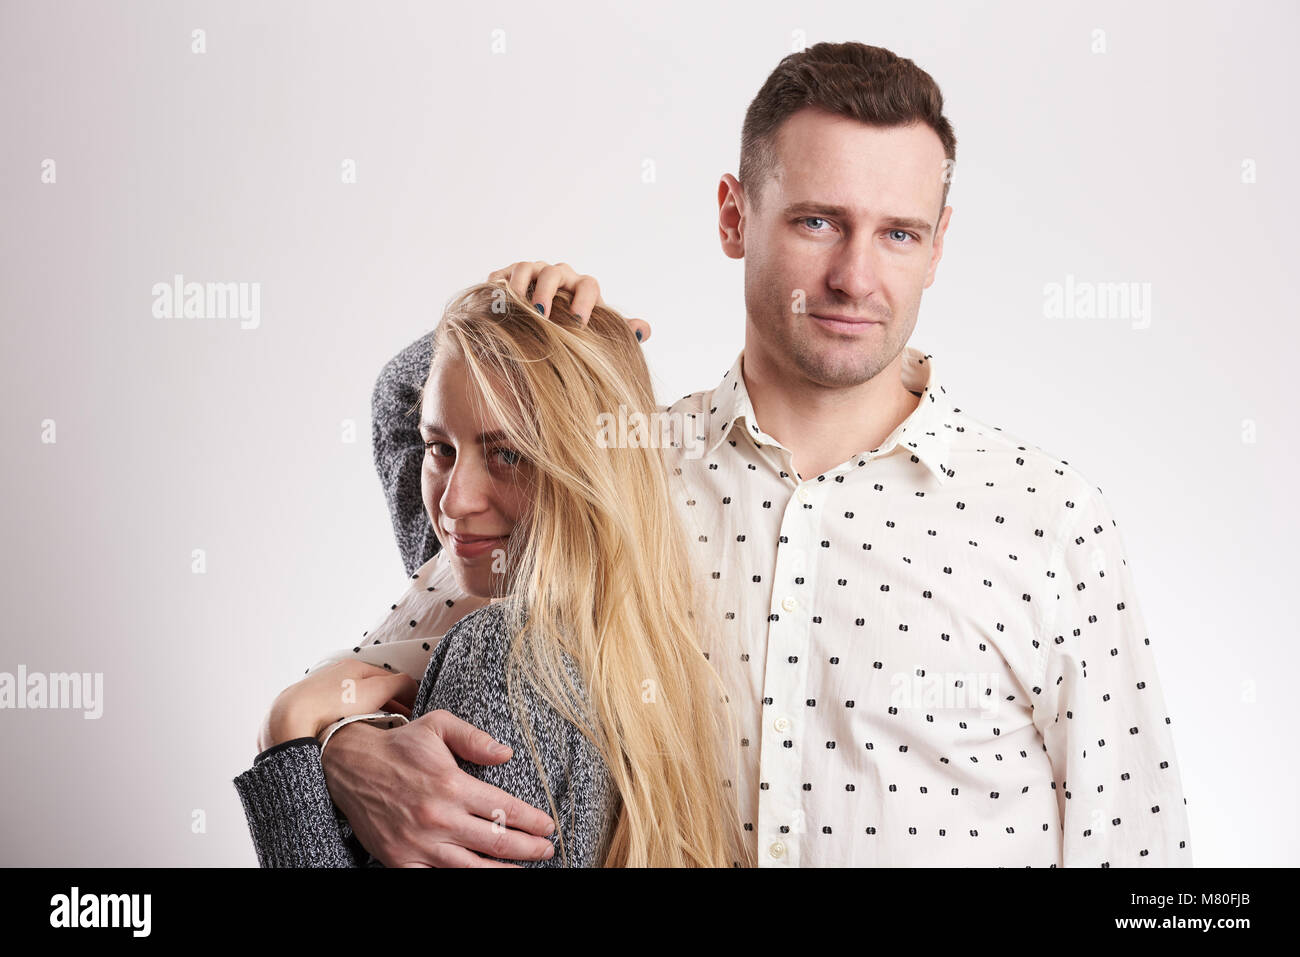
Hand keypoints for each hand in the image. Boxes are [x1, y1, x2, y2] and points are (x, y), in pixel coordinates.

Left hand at [257, 661, 418, 752]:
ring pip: (355, 703)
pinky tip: (354, 734)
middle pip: (372, 690)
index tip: (414, 712)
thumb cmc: (334, 703)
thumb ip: (400, 684)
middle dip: (389, 705)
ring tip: (380, 732)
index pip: (389, 678)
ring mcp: (323, 693)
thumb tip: (412, 686)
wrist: (291, 720)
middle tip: (401, 724)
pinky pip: (339, 715)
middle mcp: (337, 675)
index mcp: (354, 666)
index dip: (405, 695)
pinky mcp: (311, 711)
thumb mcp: (376, 690)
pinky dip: (352, 722)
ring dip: (371, 714)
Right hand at [320, 711, 557, 867]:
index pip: (503, 809)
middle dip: (527, 848)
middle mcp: (438, 817)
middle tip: (546, 849)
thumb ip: (474, 738)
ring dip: (503, 871)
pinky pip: (436, 878)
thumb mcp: (438, 725)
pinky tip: (481, 876)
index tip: (548, 826)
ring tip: (524, 869)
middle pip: (494, 842)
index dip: (531, 821)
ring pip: (471, 868)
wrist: (349, 766)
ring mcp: (419, 844)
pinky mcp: (400, 860)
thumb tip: (506, 753)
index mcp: (452, 785)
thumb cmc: (398, 746)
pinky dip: (461, 880)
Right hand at [488, 260, 651, 342]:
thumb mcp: (597, 334)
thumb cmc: (574, 332)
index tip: (579, 324)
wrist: (542, 332)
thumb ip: (620, 331)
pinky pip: (501, 274)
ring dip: (521, 285)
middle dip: (548, 291)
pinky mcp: (508, 278)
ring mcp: (532, 275)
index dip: (585, 302)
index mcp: (582, 288)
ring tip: (516, 307)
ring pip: (527, 267)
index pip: (589, 285)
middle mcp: (558, 277)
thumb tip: (644, 330)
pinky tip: (494, 299)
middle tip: (542, 316)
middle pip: (556, 272)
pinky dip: (497, 283)